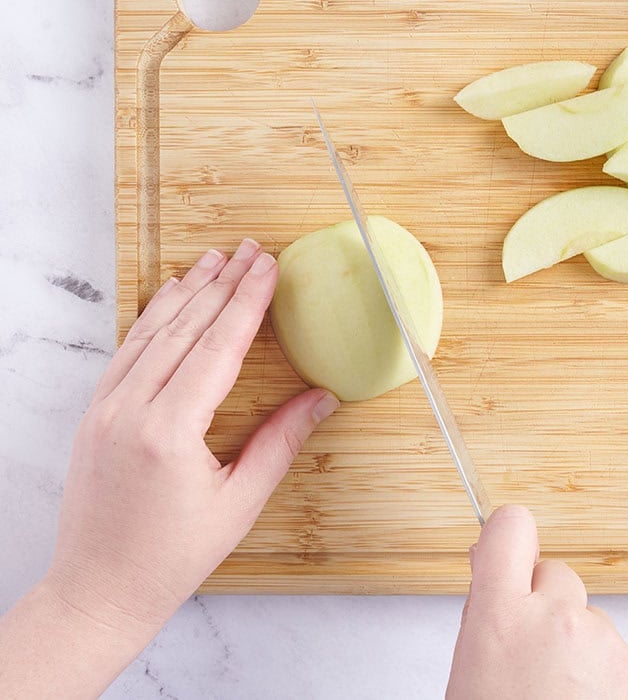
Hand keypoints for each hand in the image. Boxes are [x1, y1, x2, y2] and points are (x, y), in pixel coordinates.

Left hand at [0, 239, 337, 698]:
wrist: (98, 591)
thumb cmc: (171, 558)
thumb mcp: (239, 504)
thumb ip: (280, 443)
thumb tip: (322, 398)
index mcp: (169, 431)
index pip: (217, 347)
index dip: (248, 302)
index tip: (269, 267)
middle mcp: (130, 410)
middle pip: (185, 328)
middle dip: (222, 284)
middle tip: (252, 249)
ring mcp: (105, 410)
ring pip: (150, 332)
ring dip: (187, 291)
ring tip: (216, 259)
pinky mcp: (93, 415)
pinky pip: (126, 351)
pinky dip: (151, 318)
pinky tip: (170, 296)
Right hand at [446, 505, 627, 699]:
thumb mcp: (471, 672)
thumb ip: (488, 615)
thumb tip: (493, 568)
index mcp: (500, 618)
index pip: (510, 527)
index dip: (508, 538)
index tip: (507, 551)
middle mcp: (558, 617)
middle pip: (557, 575)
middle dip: (546, 606)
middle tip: (530, 661)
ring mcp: (605, 642)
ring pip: (591, 620)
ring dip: (579, 649)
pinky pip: (620, 654)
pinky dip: (608, 679)